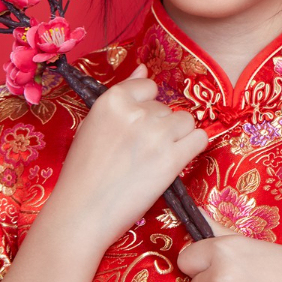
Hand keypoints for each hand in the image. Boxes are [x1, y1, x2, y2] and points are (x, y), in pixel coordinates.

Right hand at [48, 62, 209, 251]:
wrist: (82, 213)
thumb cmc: (83, 173)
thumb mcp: (93, 125)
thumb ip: (121, 95)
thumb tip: (143, 68)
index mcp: (112, 100)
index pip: (148, 87)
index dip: (146, 108)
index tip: (137, 128)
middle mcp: (136, 112)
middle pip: (167, 107)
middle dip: (160, 126)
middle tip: (140, 152)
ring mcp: (156, 135)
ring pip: (186, 121)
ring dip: (177, 136)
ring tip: (156, 158)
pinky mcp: (172, 159)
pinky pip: (199, 139)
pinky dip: (192, 148)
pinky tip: (175, 161)